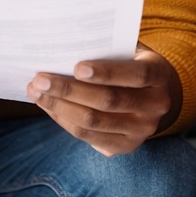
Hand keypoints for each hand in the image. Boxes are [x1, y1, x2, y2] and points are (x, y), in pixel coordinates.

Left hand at [26, 47, 180, 156]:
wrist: (154, 95)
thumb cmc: (131, 63)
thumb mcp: (129, 50)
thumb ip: (107, 50)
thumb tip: (64, 50)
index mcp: (159, 75)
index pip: (135, 74)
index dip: (106, 72)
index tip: (76, 67)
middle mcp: (156, 106)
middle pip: (108, 101)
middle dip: (69, 90)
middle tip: (40, 79)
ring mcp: (142, 131)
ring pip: (93, 122)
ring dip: (59, 106)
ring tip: (35, 92)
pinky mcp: (125, 147)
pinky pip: (87, 136)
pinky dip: (63, 120)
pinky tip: (48, 105)